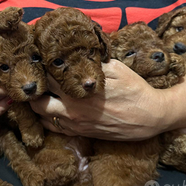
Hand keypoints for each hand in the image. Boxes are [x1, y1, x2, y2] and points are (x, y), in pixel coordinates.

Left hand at [30, 60, 168, 140]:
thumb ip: (93, 61)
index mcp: (78, 91)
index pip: (48, 78)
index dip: (42, 68)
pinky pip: (53, 129)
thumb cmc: (135, 90)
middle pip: (37, 100)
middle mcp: (71, 110)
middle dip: (35, 89)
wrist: (151, 117)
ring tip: (41, 93)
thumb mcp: (116, 68)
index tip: (40, 61)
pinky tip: (51, 109)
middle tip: (37, 79)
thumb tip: (77, 51)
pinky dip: (47, 118)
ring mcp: (75, 125)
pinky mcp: (80, 134)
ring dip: (38, 104)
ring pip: (41, 116)